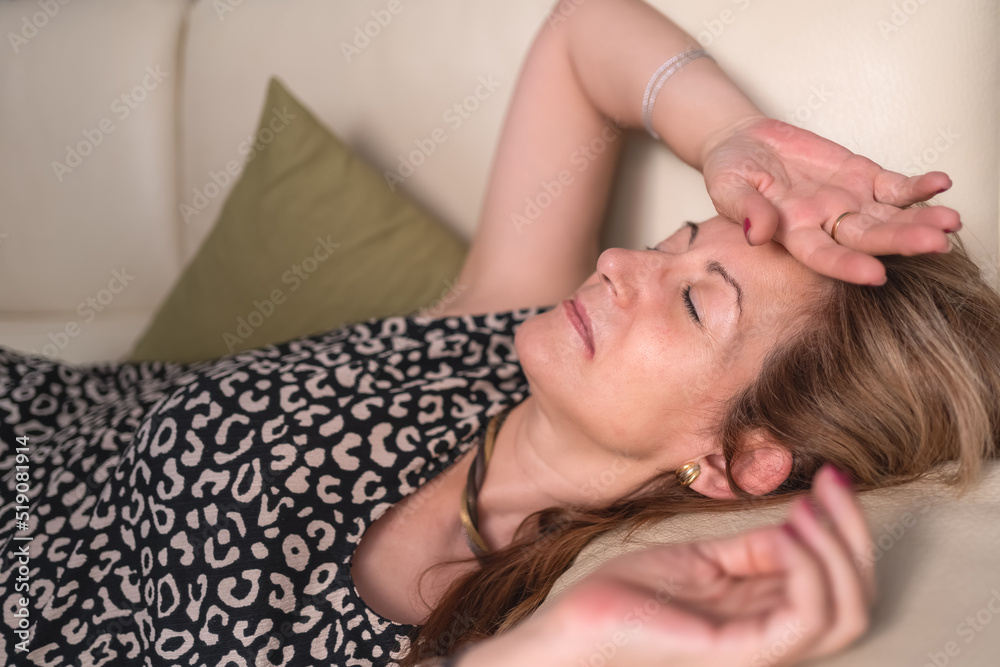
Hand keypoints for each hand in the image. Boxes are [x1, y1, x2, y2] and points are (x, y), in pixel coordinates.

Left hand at [461, 464, 874, 666]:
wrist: (579, 620)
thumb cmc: (632, 592)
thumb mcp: (705, 559)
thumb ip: (754, 551)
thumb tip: (798, 525)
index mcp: (766, 615)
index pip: (842, 586)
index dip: (849, 529)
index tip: (832, 477)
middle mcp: (772, 636)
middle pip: (858, 604)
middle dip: (855, 535)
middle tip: (833, 482)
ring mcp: (758, 649)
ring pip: (845, 617)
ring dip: (837, 550)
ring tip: (804, 509)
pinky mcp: (737, 653)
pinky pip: (802, 620)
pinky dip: (806, 569)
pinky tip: (782, 535)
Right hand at [701, 116, 958, 284]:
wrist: (744, 143)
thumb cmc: (730, 170)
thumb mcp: (726, 186)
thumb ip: (745, 209)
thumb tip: (757, 233)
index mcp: (793, 233)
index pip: (823, 256)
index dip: (848, 267)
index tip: (876, 275)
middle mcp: (826, 223)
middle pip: (868, 238)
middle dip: (902, 242)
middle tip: (936, 243)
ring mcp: (848, 201)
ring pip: (890, 216)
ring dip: (921, 220)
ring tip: (951, 220)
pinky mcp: (861, 176)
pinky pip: (895, 186)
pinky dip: (917, 187)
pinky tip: (940, 184)